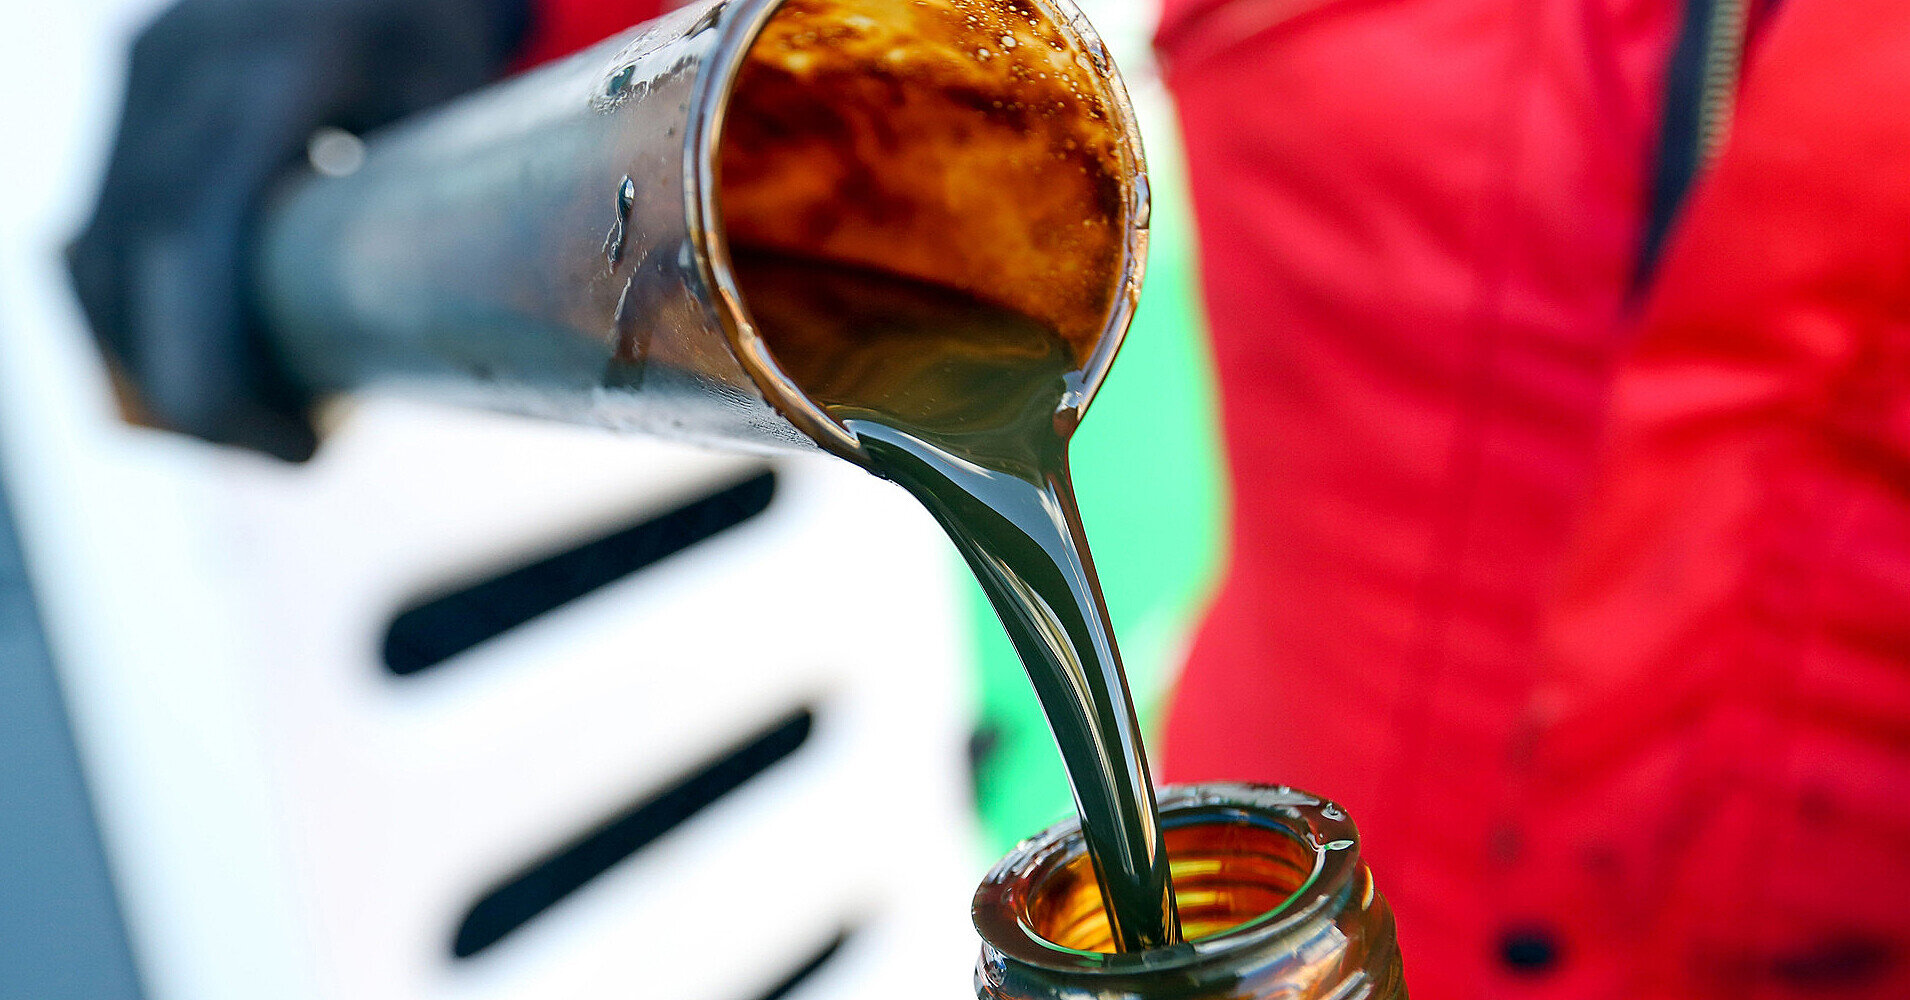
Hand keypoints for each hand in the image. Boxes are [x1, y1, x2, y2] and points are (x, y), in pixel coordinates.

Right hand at [66, 0, 528, 459]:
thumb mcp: (467, 97)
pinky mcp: (137, 99)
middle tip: (287, 452)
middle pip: (134, 261)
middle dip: (193, 385)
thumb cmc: (454, 27)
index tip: (292, 448)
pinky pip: (104, 228)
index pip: (194, 233)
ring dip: (153, 361)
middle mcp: (181, 64)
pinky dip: (137, 313)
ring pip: (97, 254)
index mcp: (270, 65)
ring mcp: (145, 77)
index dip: (214, 363)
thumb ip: (446, 202)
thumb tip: (458, 348)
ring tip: (256, 422)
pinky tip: (205, 367)